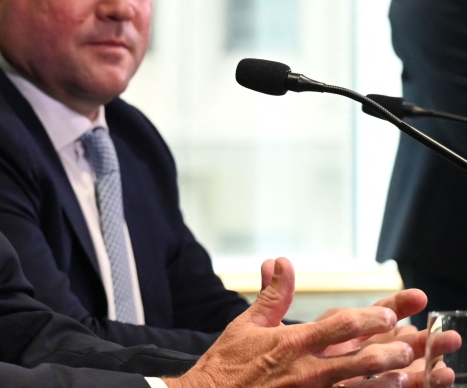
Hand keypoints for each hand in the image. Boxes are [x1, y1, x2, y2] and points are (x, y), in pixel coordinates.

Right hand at [164, 258, 455, 387]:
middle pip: (357, 359)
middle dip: (387, 349)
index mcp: (291, 343)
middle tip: (408, 341)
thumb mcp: (247, 324)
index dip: (366, 319)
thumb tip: (281, 262)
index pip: (337, 327)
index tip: (388, 313)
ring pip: (358, 386)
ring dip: (385, 378)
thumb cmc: (229, 363)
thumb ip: (272, 294)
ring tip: (408, 370)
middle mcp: (305, 370)